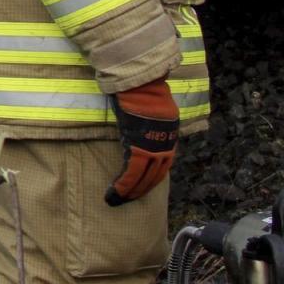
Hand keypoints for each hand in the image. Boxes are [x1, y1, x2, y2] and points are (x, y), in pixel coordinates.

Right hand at [105, 78, 178, 205]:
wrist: (139, 83)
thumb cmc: (140, 92)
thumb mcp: (150, 112)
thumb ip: (148, 124)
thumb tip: (140, 131)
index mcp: (169, 138)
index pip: (161, 167)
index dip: (149, 181)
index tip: (138, 190)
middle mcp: (165, 146)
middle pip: (154, 176)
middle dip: (139, 190)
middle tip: (125, 200)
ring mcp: (154, 148)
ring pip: (144, 178)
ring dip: (130, 192)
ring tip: (117, 200)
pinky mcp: (140, 147)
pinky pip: (132, 172)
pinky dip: (123, 185)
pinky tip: (115, 192)